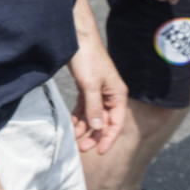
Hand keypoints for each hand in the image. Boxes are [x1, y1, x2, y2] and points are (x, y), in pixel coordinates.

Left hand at [68, 39, 127, 155]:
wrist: (75, 38)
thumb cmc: (86, 58)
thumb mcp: (90, 85)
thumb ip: (94, 107)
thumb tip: (98, 127)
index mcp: (118, 95)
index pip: (116, 123)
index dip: (108, 138)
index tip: (98, 151)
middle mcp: (111, 95)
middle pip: (105, 121)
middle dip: (94, 135)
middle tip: (81, 148)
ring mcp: (99, 91)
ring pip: (93, 115)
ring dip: (85, 127)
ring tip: (74, 139)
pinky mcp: (87, 87)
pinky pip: (84, 107)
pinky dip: (79, 116)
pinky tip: (72, 124)